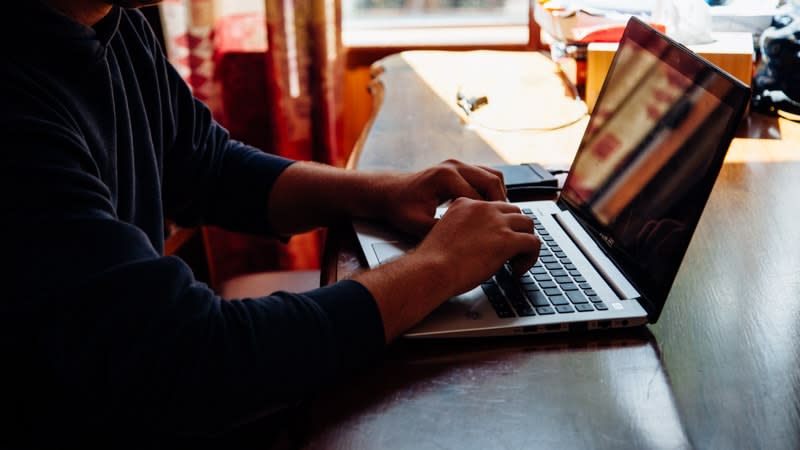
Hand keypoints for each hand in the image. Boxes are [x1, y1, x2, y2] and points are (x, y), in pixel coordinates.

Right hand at [355, 197, 540, 340]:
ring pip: (528, 224)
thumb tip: (480, 244)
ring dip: (526, 242)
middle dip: (516, 230)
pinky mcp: (507, 239)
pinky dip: (531, 257)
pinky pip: (533, 243)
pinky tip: (518, 270)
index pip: (494, 206)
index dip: (500, 224)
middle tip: (511, 250)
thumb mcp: (445, 233)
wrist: (431, 269)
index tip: (497, 240)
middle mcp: (483, 208)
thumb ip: (464, 230)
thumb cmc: (432, 260)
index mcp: (465, 204)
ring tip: (517, 260)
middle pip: (514, 212)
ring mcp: (497, 222)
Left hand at [375, 159, 506, 236]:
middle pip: (492, 180)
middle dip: (501, 204)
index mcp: (445, 177)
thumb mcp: (416, 224)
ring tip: (500, 217)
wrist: (390, 193)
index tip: (495, 234)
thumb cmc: (401, 207)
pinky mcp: (460, 168)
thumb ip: (440, 230)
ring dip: (500, 195)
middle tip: (505, 225)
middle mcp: (454, 166)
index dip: (489, 217)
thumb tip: (463, 241)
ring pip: (493, 175)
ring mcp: (458, 164)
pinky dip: (493, 190)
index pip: (478, 196)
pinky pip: (486, 175)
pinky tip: (491, 209)